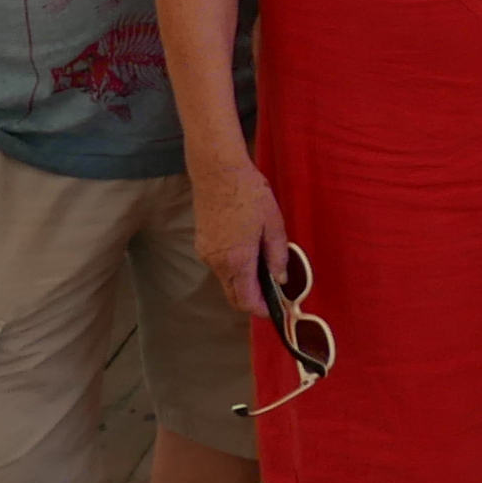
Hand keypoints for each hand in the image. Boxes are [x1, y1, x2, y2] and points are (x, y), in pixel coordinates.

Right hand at [191, 158, 291, 320]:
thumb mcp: (274, 223)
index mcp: (237, 260)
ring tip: (262, 267)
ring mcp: (206, 253)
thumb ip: (278, 255)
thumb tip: (280, 279)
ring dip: (242, 282)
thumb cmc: (249, 193)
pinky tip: (246, 252)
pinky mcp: (201, 244)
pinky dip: (232, 268)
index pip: (246, 300)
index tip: (275, 310)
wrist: (218, 172)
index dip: (261, 310)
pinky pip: (218, 266)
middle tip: (271, 295)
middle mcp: (217, 262)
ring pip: (225, 280)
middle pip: (233, 295)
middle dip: (251, 300)